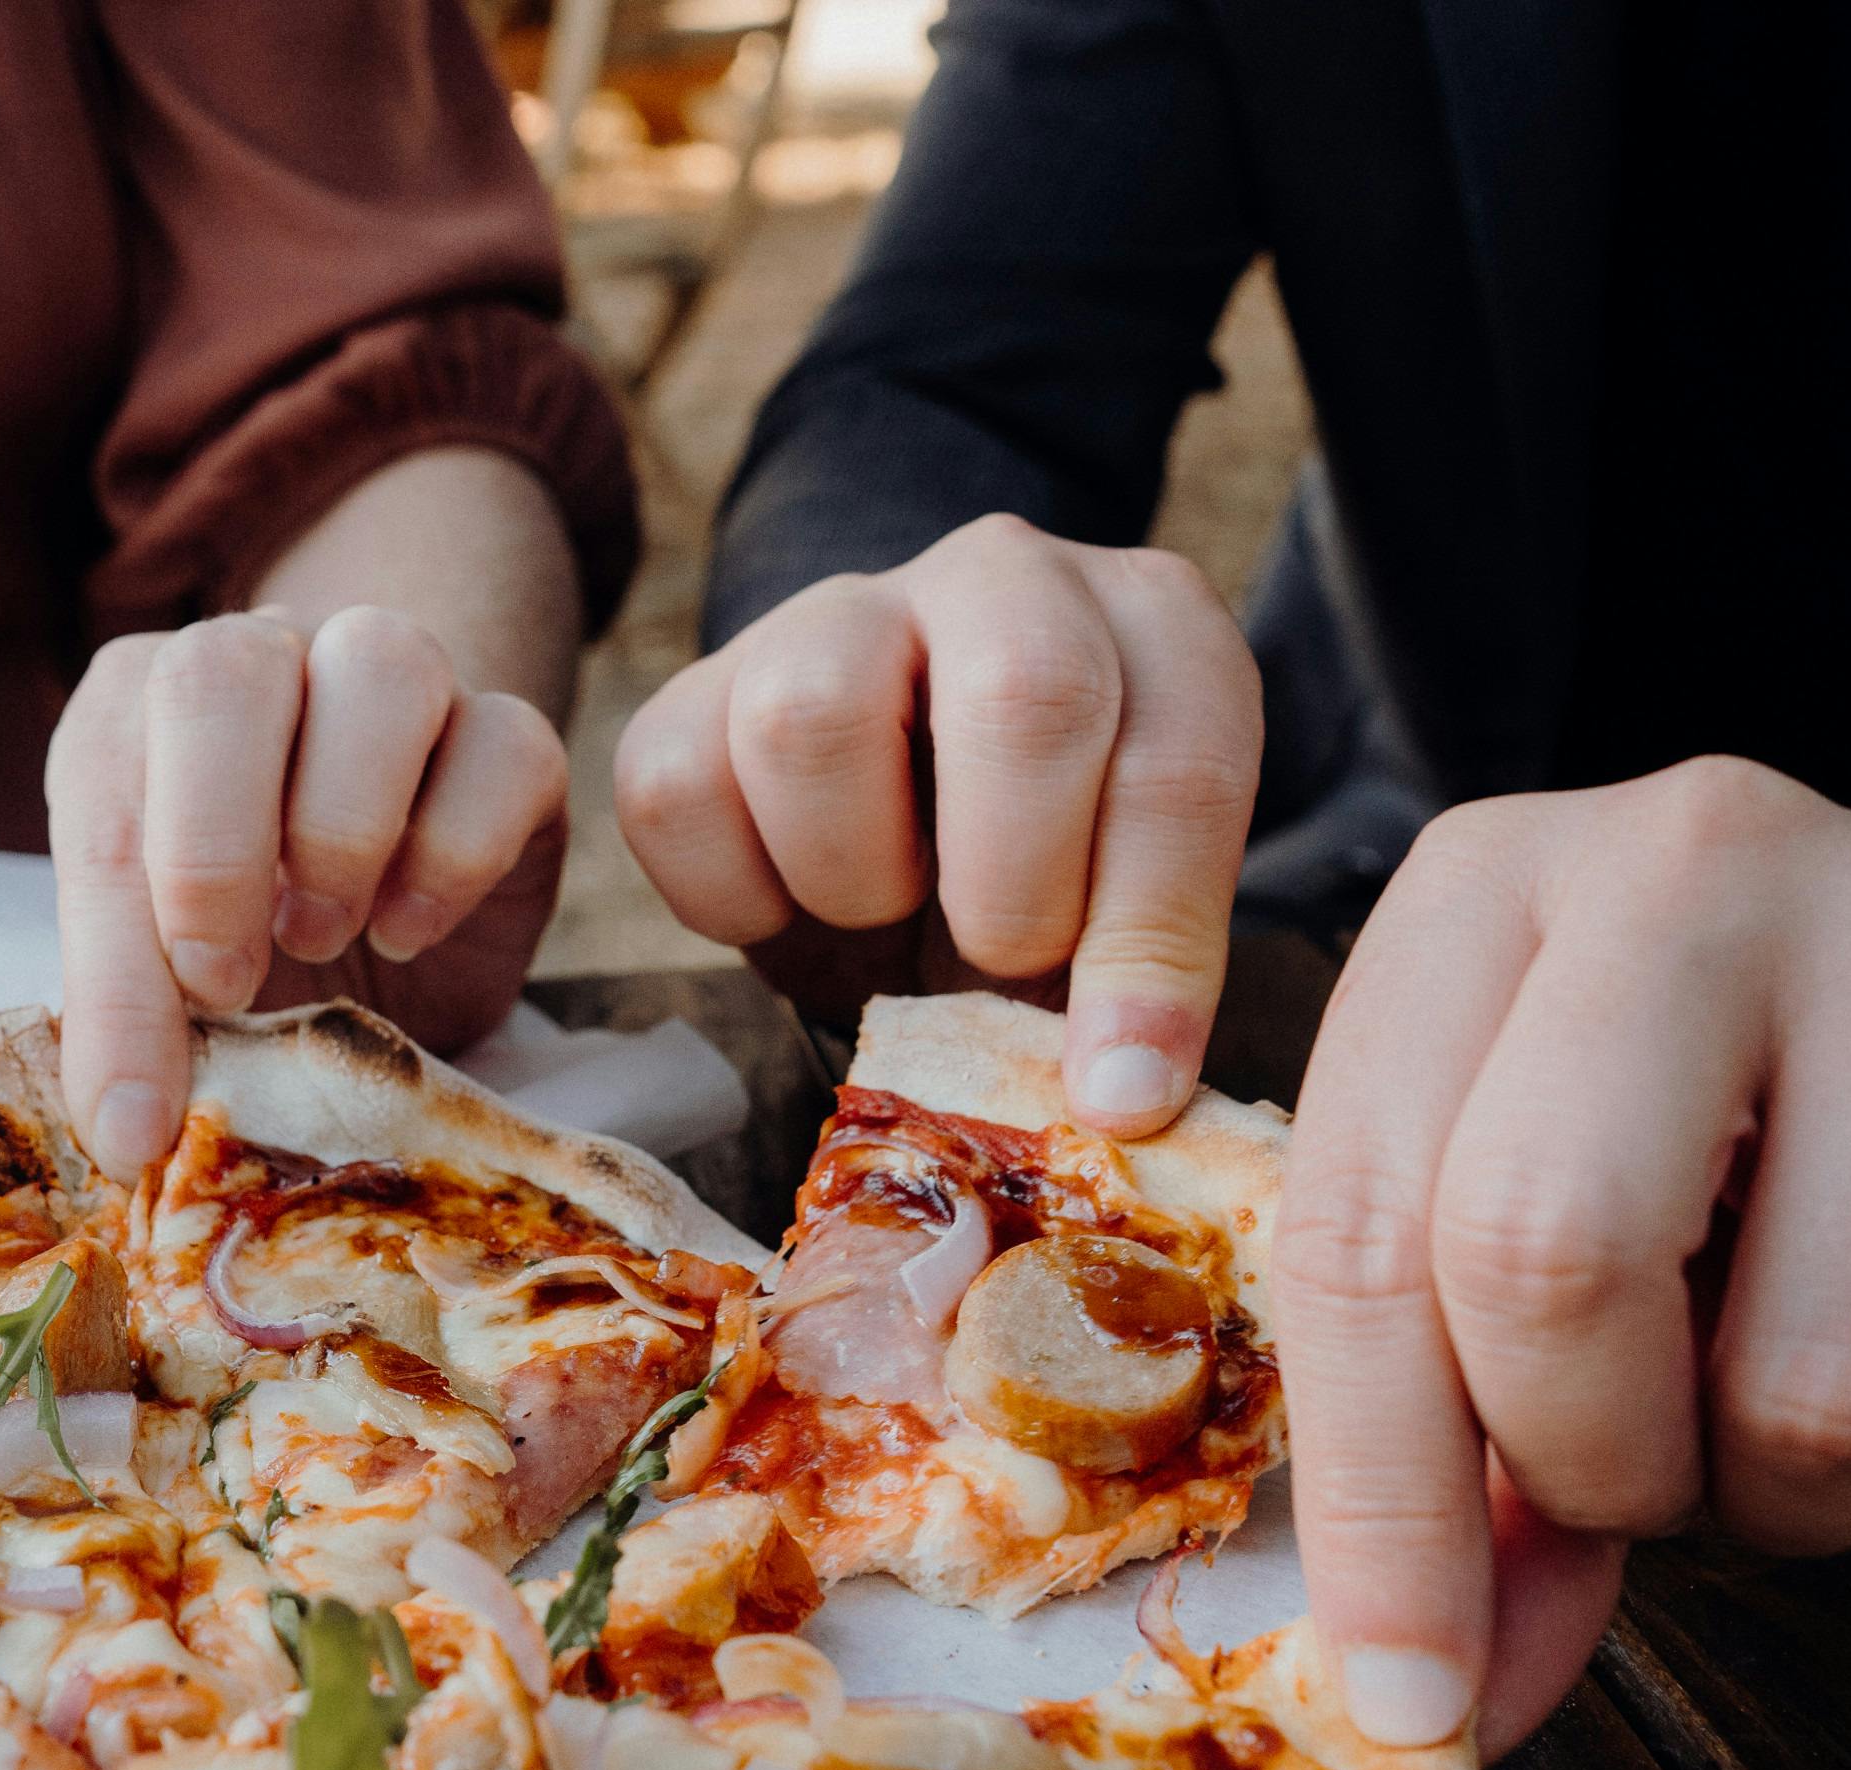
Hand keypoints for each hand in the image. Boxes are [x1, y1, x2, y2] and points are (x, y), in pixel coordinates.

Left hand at [51, 606, 567, 1180]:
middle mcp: (263, 661)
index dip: (111, 962)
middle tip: (222, 987)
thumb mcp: (177, 989)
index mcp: (137, 709)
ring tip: (321, 939)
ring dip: (342, 826)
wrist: (391, 934)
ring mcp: (397, 681)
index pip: (104, 799)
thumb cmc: (254, 948)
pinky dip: (456, 850)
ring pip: (384, 665)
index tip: (136, 1103)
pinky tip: (410, 929)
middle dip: (212, 851)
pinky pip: (502, 744)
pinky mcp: (508, 739)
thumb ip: (138, 1024)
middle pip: (226, 673)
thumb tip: (124, 1133)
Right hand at [614, 513, 1259, 1132]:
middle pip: (1023, 693)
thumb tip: (1113, 1109)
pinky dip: (729, 893)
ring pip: (810, 717)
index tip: (1121, 1093)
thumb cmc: (1039, 873)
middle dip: (1012, 889)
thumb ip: (1134, 987)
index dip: (1150, 948)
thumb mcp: (1118, 915)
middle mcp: (1005, 580)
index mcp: (1153, 628)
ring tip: (886, 911)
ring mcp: (843, 611)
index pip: (1177, 766)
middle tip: (997, 965)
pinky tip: (790, 903)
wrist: (906, 809)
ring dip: (851, 875)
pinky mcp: (704, 682)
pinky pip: (673, 786)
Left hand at [1277, 757, 1850, 1753]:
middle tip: (1642, 1484)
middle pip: (1550, 1266)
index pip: (1358, 1234)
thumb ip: (1457, 1423)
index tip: (1403, 1700)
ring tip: (1791, 1399)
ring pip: (1814, 1384)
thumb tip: (1444, 1692)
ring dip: (1789, 1496)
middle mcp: (1682, 875)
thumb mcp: (1530, 1184)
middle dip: (1591, 1466)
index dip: (1376, 1505)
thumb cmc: (1733, 1099)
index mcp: (1478, 895)